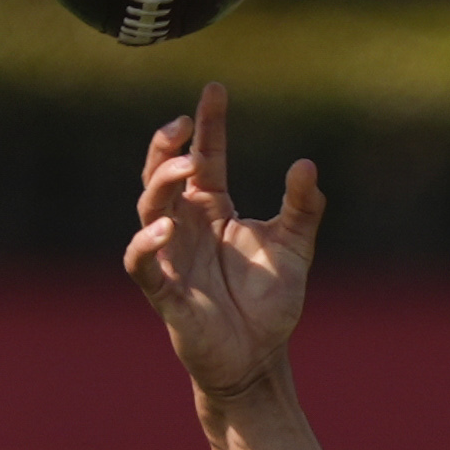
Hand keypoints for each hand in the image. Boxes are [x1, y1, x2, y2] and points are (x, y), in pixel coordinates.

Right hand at [122, 83, 322, 401]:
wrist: (258, 359)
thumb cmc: (269, 304)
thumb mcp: (294, 249)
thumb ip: (302, 208)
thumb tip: (307, 165)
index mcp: (213, 210)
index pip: (206, 157)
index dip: (208, 124)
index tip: (215, 90)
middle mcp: (186, 227)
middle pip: (163, 175)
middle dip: (168, 147)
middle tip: (184, 124)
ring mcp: (171, 257)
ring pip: (148, 209)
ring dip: (162, 183)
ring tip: (188, 166)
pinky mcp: (164, 293)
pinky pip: (142, 264)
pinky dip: (147, 245)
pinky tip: (166, 230)